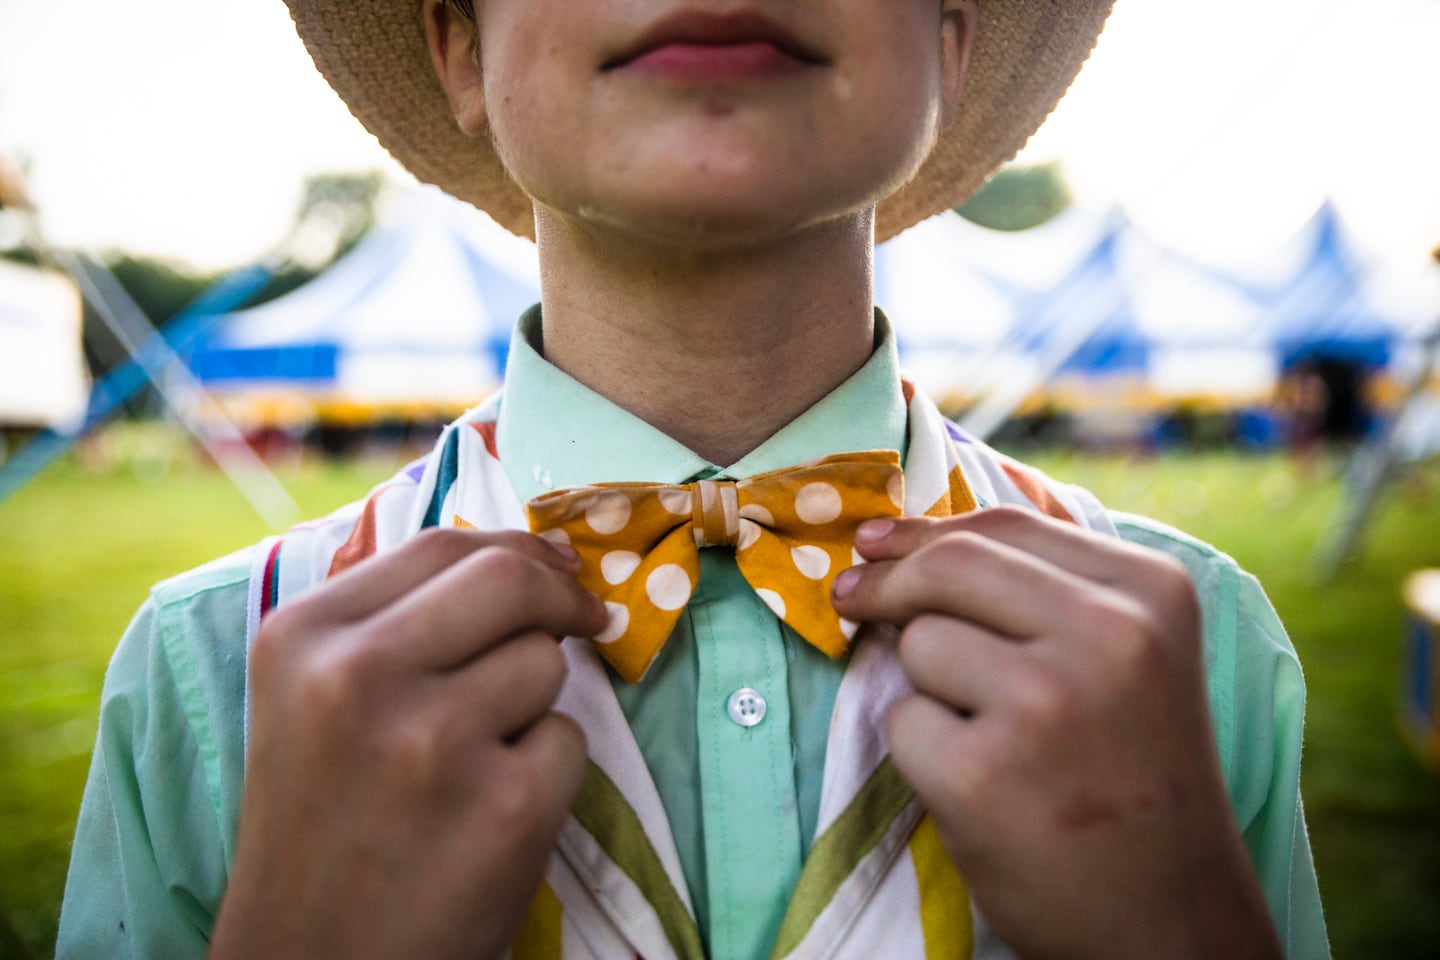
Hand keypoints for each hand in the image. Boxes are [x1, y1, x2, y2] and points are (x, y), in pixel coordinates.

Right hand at [210, 528, 607, 959]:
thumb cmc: (322, 827)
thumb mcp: (310, 699)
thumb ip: (396, 618)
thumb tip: (528, 558)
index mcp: (304, 636)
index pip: (444, 544)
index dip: (517, 550)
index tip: (555, 568)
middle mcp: (359, 676)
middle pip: (510, 581)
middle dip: (559, 597)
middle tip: (583, 620)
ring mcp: (434, 741)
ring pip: (546, 663)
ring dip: (533, 704)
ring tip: (474, 765)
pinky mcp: (505, 807)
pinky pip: (568, 742)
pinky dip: (545, 774)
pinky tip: (487, 819)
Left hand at [832, 508, 1281, 959]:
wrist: (1171, 920)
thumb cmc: (1134, 775)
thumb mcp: (1133, 653)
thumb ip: (1050, 580)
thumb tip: (931, 520)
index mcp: (1151, 592)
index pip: (1005, 526)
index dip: (925, 531)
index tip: (876, 544)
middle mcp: (1109, 636)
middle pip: (949, 566)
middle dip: (886, 582)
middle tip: (851, 599)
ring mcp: (1045, 704)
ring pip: (919, 643)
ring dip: (929, 687)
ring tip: (994, 739)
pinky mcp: (984, 775)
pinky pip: (904, 723)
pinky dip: (925, 754)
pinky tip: (985, 790)